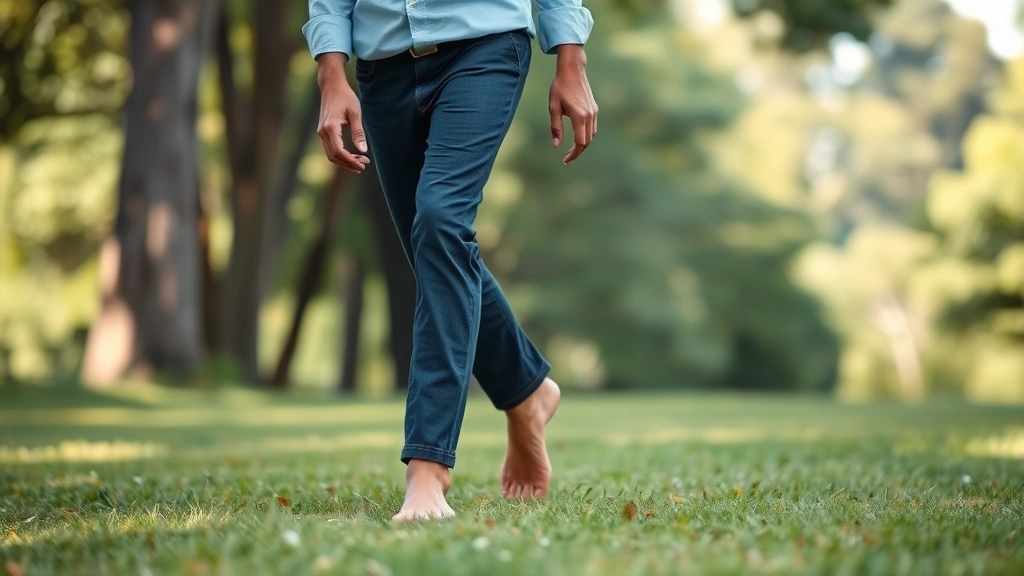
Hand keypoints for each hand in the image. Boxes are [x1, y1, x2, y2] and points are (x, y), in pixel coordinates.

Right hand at [316, 53, 370, 172]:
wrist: (331, 86)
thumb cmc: (345, 97)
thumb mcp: (355, 113)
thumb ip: (358, 132)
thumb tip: (363, 150)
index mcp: (331, 127)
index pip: (339, 151)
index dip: (351, 161)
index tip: (363, 164)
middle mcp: (323, 132)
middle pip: (334, 156)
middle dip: (349, 163)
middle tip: (364, 164)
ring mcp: (321, 132)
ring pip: (331, 154)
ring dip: (345, 161)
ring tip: (360, 162)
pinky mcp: (322, 132)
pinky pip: (330, 149)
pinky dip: (340, 155)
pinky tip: (352, 156)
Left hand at [549, 45, 597, 164]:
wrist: (573, 70)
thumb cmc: (560, 87)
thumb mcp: (553, 108)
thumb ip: (556, 128)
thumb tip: (556, 146)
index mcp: (579, 116)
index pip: (580, 143)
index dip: (573, 154)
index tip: (565, 160)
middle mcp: (589, 115)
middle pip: (587, 142)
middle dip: (577, 152)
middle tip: (567, 159)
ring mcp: (594, 112)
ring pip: (591, 135)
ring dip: (582, 145)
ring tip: (571, 150)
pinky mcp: (594, 109)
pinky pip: (592, 127)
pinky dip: (586, 136)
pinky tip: (577, 137)